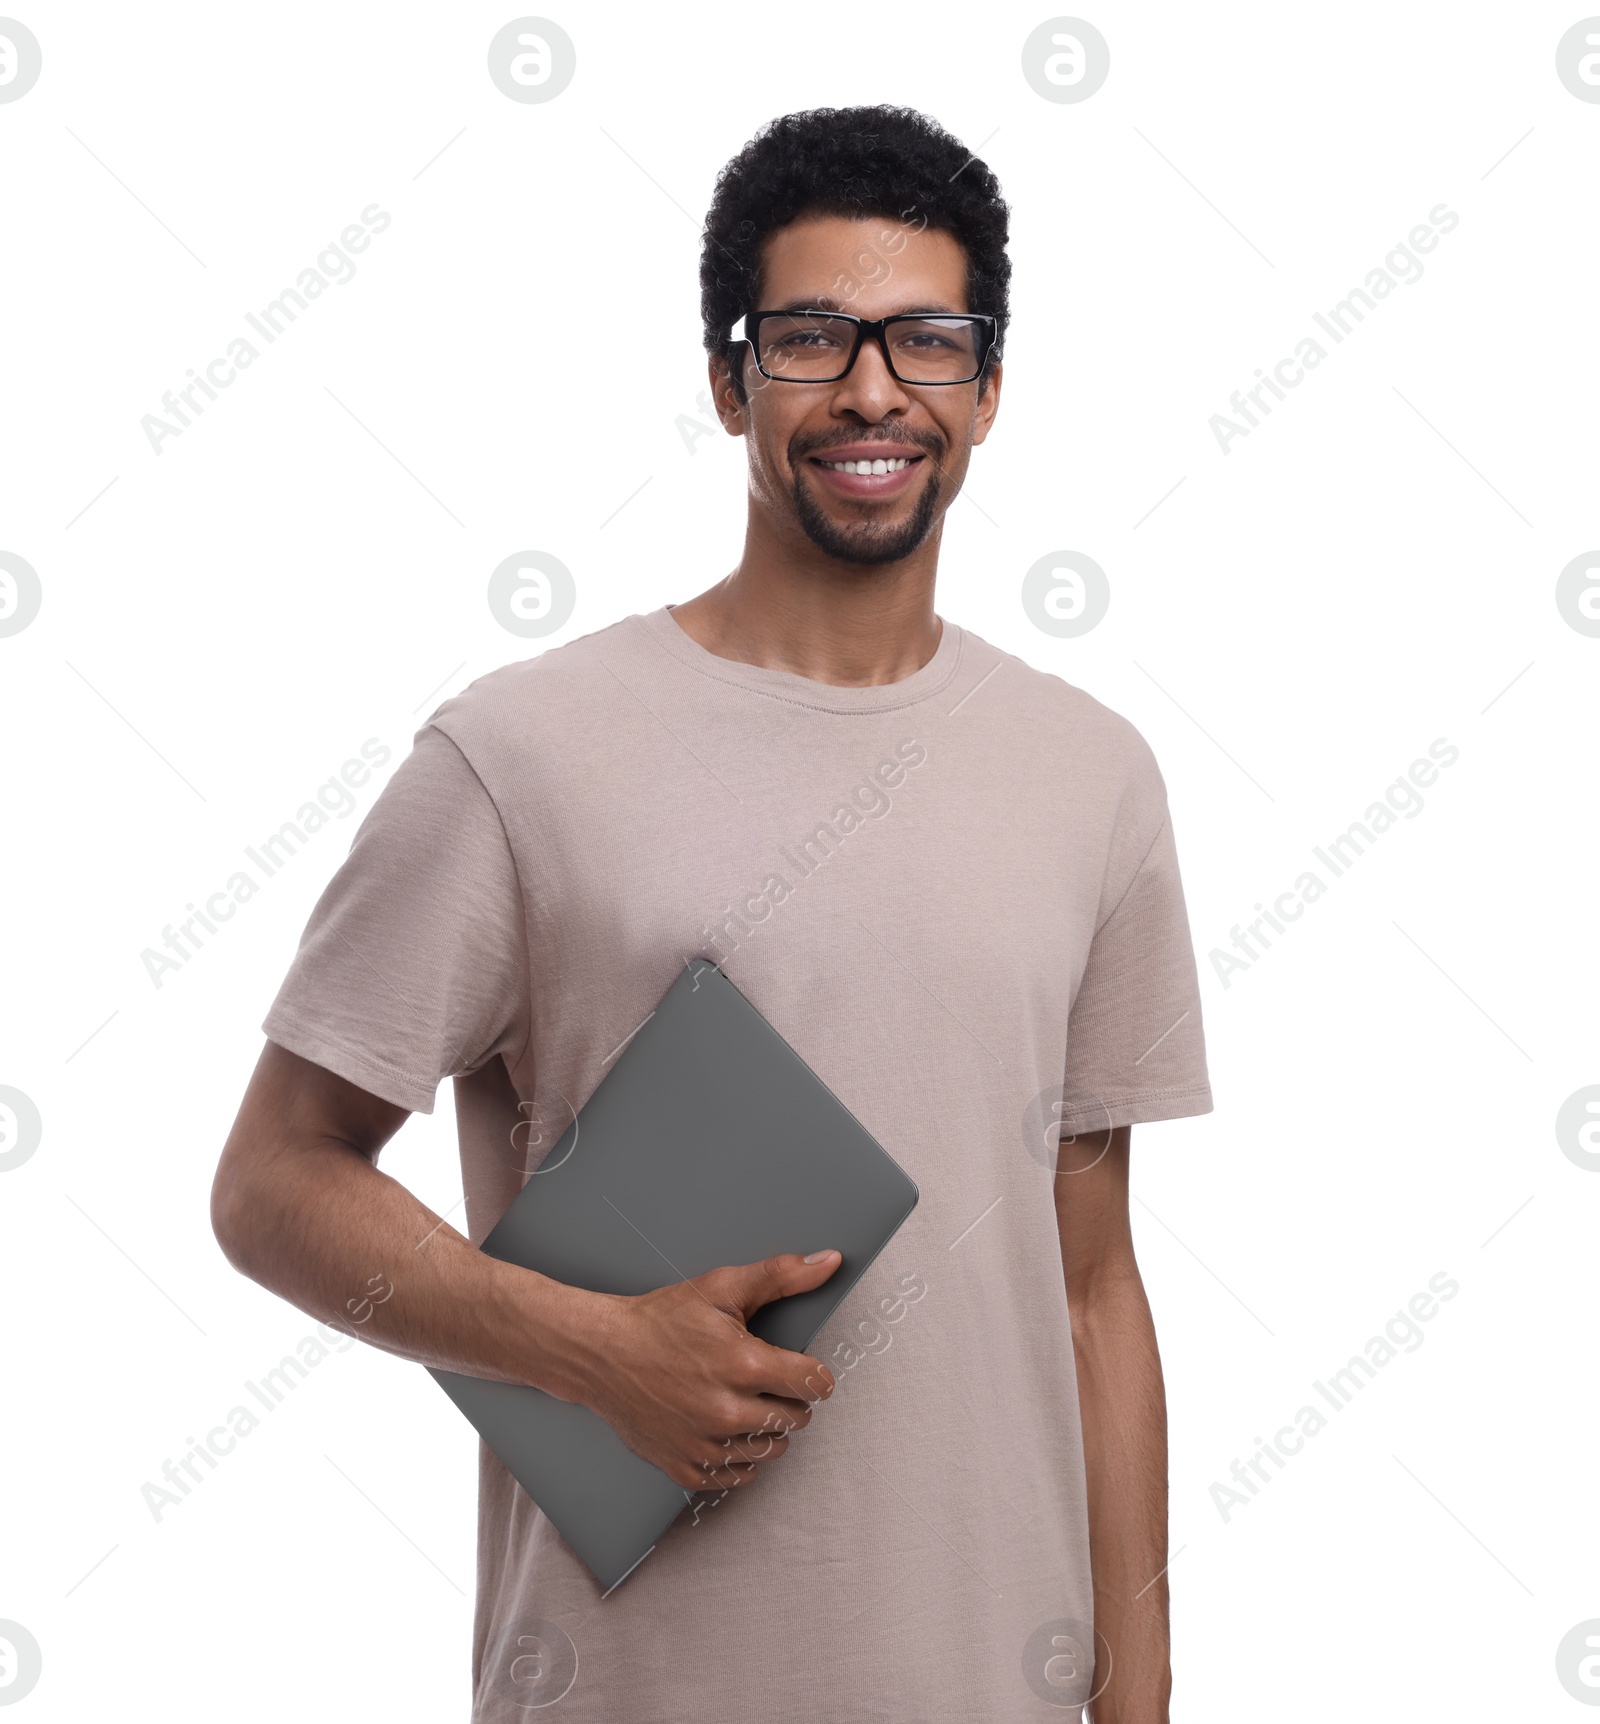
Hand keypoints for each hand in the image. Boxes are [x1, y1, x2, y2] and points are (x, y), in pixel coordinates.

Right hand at [572, 1250, 840, 1490]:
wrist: (602, 1354)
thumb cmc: (661, 1320)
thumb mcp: (722, 1288)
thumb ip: (782, 1276)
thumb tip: (830, 1262)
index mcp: (743, 1365)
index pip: (814, 1384)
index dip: (814, 1373)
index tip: (802, 1369)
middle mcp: (728, 1412)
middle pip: (797, 1419)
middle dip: (788, 1398)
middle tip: (763, 1379)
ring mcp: (706, 1445)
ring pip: (771, 1451)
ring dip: (765, 1428)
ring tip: (741, 1400)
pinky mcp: (686, 1468)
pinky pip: (738, 1476)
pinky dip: (737, 1456)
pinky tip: (723, 1428)